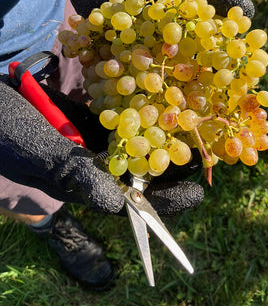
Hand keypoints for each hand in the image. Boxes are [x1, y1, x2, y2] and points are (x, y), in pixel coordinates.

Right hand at [0, 75, 203, 214]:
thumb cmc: (2, 127)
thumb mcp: (35, 151)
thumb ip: (74, 173)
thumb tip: (116, 204)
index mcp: (74, 184)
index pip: (124, 202)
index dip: (160, 202)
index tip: (194, 195)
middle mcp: (86, 164)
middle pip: (136, 174)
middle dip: (169, 169)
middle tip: (204, 159)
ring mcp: (88, 138)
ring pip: (132, 146)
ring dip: (159, 141)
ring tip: (191, 132)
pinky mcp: (87, 116)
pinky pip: (120, 119)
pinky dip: (140, 115)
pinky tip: (161, 107)